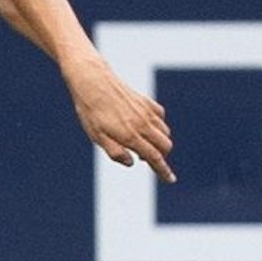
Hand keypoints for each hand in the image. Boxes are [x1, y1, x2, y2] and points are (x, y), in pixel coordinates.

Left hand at [63, 54, 174, 182]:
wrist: (93, 81)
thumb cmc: (91, 111)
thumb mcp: (96, 136)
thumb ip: (115, 151)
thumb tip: (131, 163)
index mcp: (130, 135)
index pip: (154, 158)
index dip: (163, 170)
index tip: (170, 179)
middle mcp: (142, 124)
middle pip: (165, 146)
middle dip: (162, 157)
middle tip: (146, 160)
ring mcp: (146, 112)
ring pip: (165, 133)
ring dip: (159, 143)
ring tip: (140, 144)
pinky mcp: (146, 102)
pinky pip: (161, 118)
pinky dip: (159, 127)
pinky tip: (146, 128)